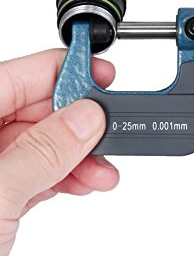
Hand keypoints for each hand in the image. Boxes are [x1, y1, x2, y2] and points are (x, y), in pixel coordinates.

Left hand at [0, 50, 118, 255]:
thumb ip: (42, 152)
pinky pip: (39, 170)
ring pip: (42, 143)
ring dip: (78, 156)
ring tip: (102, 174)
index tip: (105, 77)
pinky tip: (83, 183)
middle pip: (37, 110)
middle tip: (111, 135)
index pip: (20, 75)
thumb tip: (86, 118)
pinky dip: (66, 176)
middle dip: (79, 125)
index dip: (66, 72)